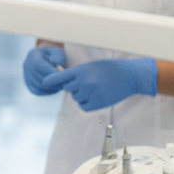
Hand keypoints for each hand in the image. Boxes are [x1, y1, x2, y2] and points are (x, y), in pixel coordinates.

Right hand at [22, 44, 66, 94]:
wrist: (44, 57)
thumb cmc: (53, 54)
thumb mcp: (57, 51)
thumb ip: (58, 57)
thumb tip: (58, 67)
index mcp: (33, 55)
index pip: (39, 66)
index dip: (52, 72)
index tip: (65, 76)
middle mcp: (26, 65)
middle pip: (39, 77)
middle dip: (54, 81)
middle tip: (66, 83)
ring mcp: (26, 76)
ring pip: (39, 86)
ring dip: (52, 87)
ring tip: (62, 86)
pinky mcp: (28, 84)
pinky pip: (37, 91)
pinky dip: (47, 91)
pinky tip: (55, 88)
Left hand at [42, 57, 157, 111]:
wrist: (129, 76)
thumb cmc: (109, 69)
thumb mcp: (90, 66)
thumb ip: (76, 74)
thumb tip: (63, 84)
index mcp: (80, 71)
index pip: (59, 77)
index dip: (51, 80)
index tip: (44, 82)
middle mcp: (84, 82)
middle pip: (68, 89)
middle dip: (74, 87)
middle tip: (87, 83)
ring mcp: (91, 93)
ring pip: (76, 98)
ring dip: (81, 95)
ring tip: (94, 88)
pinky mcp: (98, 103)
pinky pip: (83, 106)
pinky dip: (86, 103)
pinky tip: (95, 97)